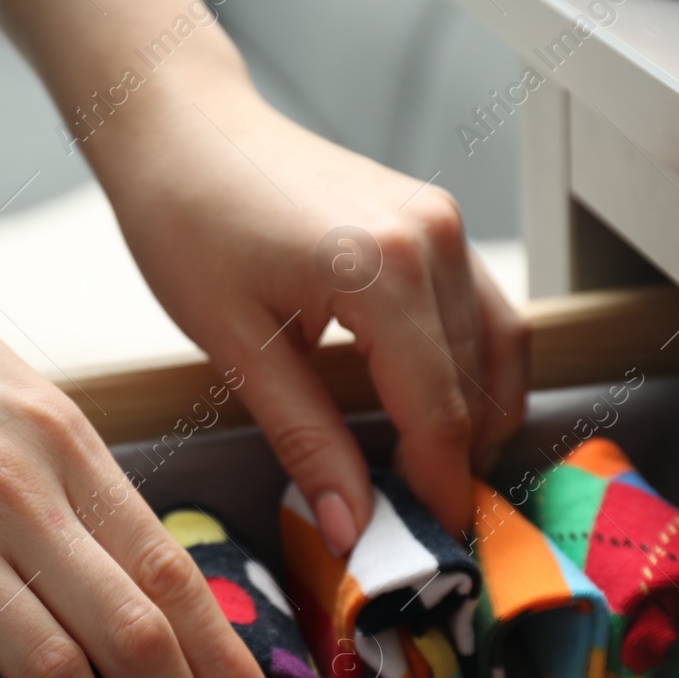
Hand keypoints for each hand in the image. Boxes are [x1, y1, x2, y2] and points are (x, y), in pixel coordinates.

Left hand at [96, 81, 528, 543]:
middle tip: (420, 526)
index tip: (429, 548)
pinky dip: (472, 368)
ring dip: (477, 418)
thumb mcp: (238, 348)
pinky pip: (481, 308)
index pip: (439, 412)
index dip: (439, 490)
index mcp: (384, 270)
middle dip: (457, 464)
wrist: (181, 128)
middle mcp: (433, 237)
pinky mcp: (435, 216)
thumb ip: (305, 440)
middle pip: (477, 386)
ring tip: (429, 476)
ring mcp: (443, 219)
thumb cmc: (187, 222)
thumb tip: (352, 525)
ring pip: (497, 347)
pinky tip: (430, 409)